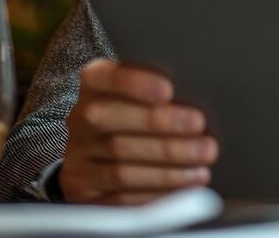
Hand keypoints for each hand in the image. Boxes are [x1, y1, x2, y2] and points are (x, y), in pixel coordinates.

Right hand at [59, 58, 216, 203]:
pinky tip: (184, 187)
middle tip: (200, 128)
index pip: (106, 78)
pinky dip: (157, 195)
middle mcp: (80, 121)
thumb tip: (196, 92)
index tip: (168, 90)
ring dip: (167, 169)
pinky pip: (121, 199)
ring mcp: (78, 160)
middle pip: (114, 123)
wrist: (98, 148)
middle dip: (162, 127)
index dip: (135, 84)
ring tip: (201, 164)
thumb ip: (157, 88)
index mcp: (93, 85)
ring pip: (121, 169)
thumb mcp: (139, 88)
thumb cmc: (135, 109)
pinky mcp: (86, 193)